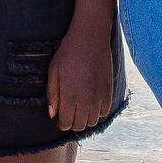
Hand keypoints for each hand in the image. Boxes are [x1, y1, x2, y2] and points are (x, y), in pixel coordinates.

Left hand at [45, 15, 119, 134]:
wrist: (90, 37)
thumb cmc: (68, 52)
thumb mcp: (53, 71)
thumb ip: (52, 95)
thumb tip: (52, 115)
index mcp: (70, 95)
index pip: (66, 123)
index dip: (61, 124)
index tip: (59, 119)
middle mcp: (86, 99)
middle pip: (80, 125)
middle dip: (72, 123)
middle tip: (68, 114)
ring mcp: (99, 96)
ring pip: (93, 122)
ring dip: (85, 119)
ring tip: (79, 110)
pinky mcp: (109, 91)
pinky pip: (104, 112)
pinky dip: (97, 113)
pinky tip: (90, 104)